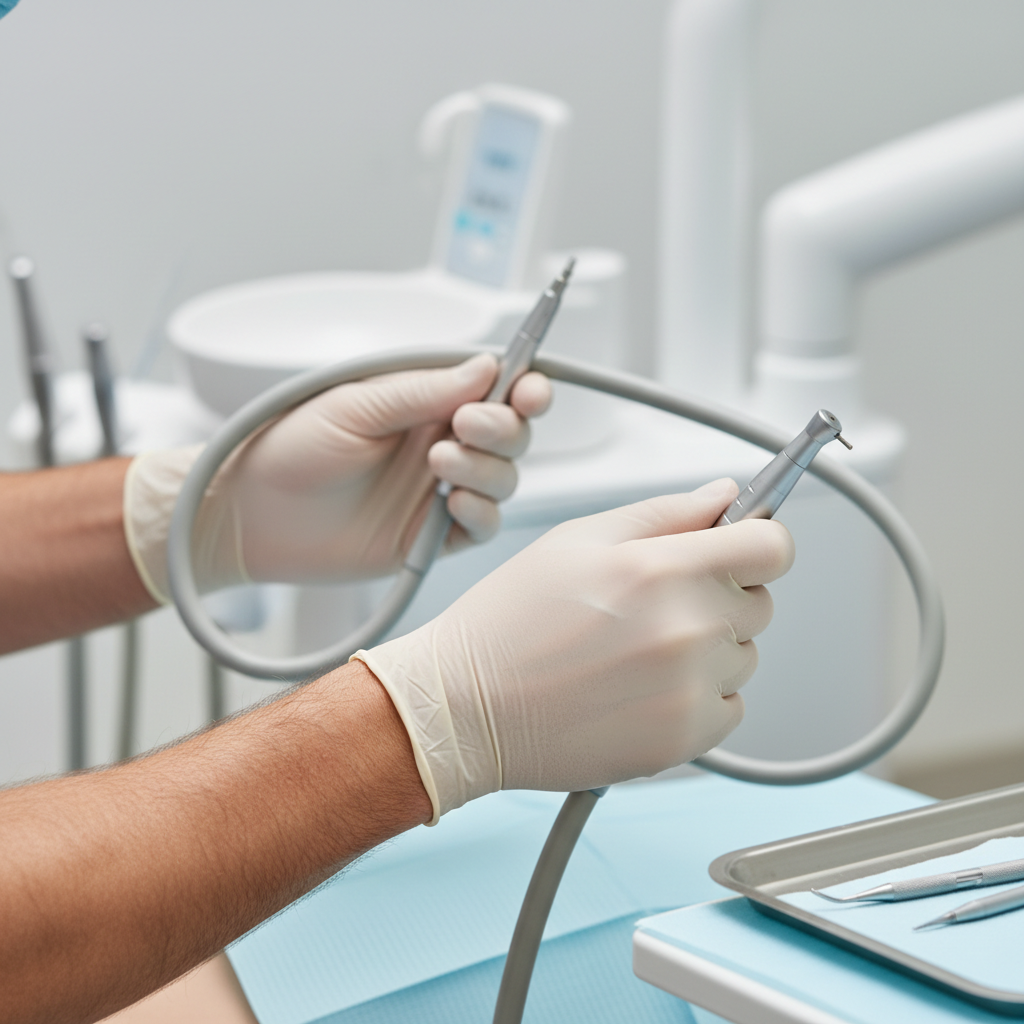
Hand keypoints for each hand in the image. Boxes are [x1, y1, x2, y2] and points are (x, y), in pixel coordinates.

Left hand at [124, 354, 550, 599]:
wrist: (250, 516)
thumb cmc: (289, 449)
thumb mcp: (354, 406)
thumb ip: (423, 391)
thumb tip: (486, 367)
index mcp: (425, 402)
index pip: (496, 389)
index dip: (524, 387)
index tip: (530, 389)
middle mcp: (441, 443)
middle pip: (512, 434)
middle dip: (503, 428)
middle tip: (466, 425)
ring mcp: (440, 492)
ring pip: (504, 479)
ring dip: (485, 469)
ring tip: (438, 465)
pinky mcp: (433, 537)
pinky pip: (483, 526)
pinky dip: (481, 514)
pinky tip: (453, 506)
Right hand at [356, 479, 794, 821]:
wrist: (466, 707)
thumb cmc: (509, 621)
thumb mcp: (578, 539)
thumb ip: (664, 512)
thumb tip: (724, 495)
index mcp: (663, 568)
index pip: (773, 546)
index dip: (757, 539)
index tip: (740, 546)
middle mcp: (688, 629)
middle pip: (758, 601)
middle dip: (720, 594)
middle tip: (653, 603)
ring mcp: (690, 689)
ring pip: (743, 655)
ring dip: (707, 649)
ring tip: (634, 652)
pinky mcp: (684, 738)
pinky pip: (729, 706)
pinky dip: (697, 696)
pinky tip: (640, 689)